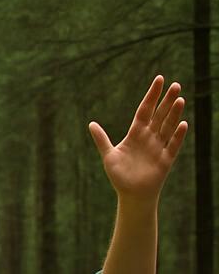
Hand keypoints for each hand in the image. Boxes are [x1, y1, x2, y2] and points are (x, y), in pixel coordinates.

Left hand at [88, 75, 186, 201]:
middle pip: (159, 115)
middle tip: (175, 85)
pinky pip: (173, 145)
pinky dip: (177, 135)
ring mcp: (159, 147)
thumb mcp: (108, 156)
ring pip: (168, 126)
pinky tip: (182, 124)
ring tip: (179, 99)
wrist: (131, 194)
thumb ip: (101, 140)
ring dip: (174, 114)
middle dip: (167, 100)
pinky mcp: (166, 159)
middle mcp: (149, 137)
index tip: (159, 79)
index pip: (145, 110)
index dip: (152, 95)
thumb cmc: (119, 175)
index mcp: (136, 133)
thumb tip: (90, 124)